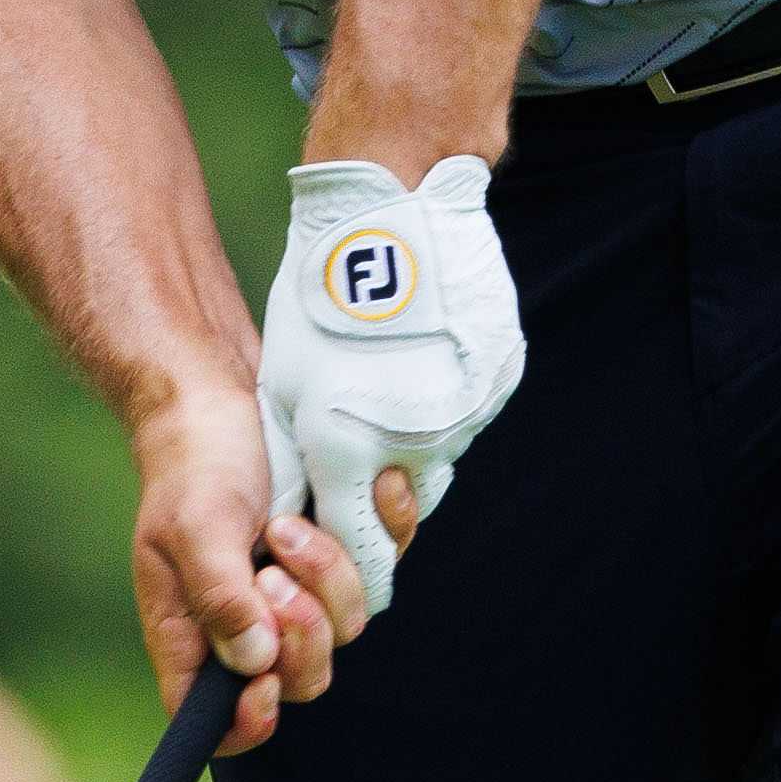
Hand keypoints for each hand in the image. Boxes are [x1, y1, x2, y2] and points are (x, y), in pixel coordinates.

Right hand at [128, 379, 359, 750]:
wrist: (225, 396)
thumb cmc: (192, 464)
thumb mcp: (192, 527)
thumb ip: (219, 595)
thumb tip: (256, 660)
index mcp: (195, 634)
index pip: (215, 719)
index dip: (246, 725)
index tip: (265, 685)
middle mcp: (251, 625)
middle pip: (301, 679)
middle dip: (301, 630)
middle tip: (273, 570)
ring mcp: (303, 592)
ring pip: (345, 627)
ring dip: (326, 576)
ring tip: (289, 524)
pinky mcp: (343, 556)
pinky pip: (381, 569)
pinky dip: (376, 534)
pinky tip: (351, 499)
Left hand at [255, 157, 523, 615]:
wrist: (393, 217)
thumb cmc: (318, 302)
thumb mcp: (285, 386)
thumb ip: (299, 459)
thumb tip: (305, 514)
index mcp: (348, 452)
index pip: (361, 553)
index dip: (351, 564)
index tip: (344, 561)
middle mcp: (414, 447)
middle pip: (406, 511)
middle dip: (382, 497)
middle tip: (362, 443)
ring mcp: (463, 416)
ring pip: (440, 460)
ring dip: (416, 444)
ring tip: (389, 381)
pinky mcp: (496, 384)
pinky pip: (468, 416)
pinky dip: (446, 401)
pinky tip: (423, 357)